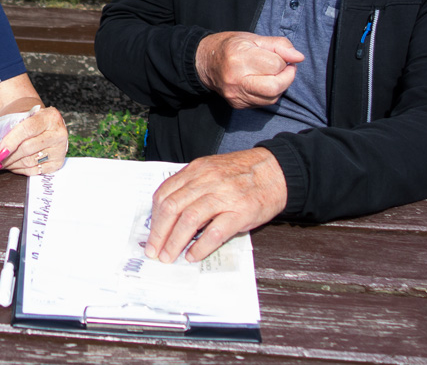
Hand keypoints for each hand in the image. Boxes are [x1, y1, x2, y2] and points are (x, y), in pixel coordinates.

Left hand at [0, 107, 67, 175]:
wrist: (45, 125)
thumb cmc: (29, 120)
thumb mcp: (23, 117)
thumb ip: (10, 128)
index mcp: (50, 117)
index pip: (27, 129)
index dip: (11, 141)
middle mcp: (58, 133)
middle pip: (27, 148)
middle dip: (7, 157)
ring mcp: (60, 150)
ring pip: (30, 161)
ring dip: (11, 165)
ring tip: (0, 164)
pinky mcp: (57, 163)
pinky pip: (34, 171)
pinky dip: (19, 170)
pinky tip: (12, 166)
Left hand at [145, 148, 286, 262]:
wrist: (276, 171)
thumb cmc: (242, 174)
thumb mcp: (211, 171)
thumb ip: (191, 187)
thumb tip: (169, 215)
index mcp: (196, 170)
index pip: (165, 194)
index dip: (154, 218)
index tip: (150, 235)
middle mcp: (207, 181)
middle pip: (172, 208)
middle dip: (158, 233)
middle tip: (153, 251)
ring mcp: (224, 196)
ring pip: (189, 220)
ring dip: (174, 242)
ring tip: (169, 256)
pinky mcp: (240, 212)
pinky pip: (215, 232)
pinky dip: (200, 247)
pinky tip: (193, 256)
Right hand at [195, 31, 303, 108]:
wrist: (204, 62)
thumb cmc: (230, 46)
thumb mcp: (254, 38)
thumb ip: (279, 45)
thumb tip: (299, 57)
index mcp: (239, 57)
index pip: (276, 64)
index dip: (283, 59)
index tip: (279, 55)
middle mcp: (236, 78)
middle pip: (275, 86)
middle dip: (287, 77)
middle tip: (286, 68)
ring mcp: (235, 94)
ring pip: (271, 97)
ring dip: (280, 86)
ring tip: (274, 74)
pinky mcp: (237, 104)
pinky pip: (263, 103)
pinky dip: (269, 94)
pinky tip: (264, 83)